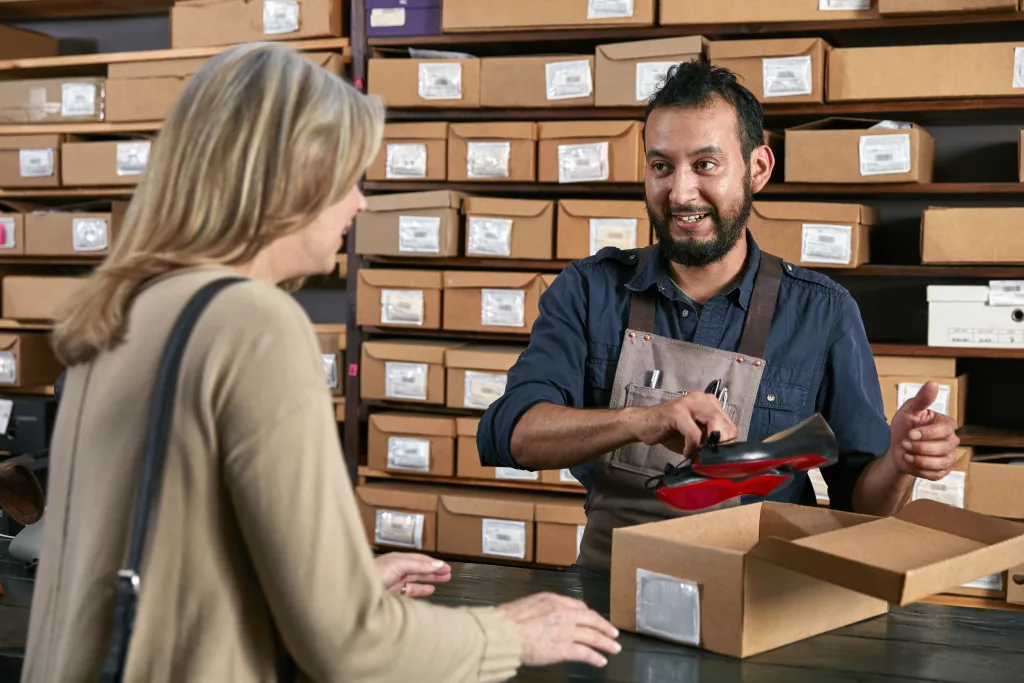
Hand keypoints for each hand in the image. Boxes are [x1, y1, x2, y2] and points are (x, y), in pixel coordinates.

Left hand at [374, 552, 451, 597]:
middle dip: (434, 570)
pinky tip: (429, 590)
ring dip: (430, 579)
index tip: (447, 567)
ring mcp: (394, 583)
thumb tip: (437, 563)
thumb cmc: (373, 574)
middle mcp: (396, 570)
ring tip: (443, 580)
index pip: (420, 560)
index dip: (434, 563)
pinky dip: (421, 590)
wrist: (356, 593)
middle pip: (419, 569)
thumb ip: (418, 565)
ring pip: (416, 580)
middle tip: (448, 574)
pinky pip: (410, 592)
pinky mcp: (392, 596)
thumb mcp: (398, 565)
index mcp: (398, 560)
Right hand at [498, 592, 620, 667]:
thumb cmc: (508, 621)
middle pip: (591, 619)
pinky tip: (600, 661)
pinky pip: (585, 652)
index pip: (578, 606)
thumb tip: (544, 616)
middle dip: (604, 626)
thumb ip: (541, 609)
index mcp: (553, 600)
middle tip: (614, 633)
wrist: (504, 632)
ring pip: (593, 636)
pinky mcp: (564, 648)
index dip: (589, 614)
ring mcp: (566, 630)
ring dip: (606, 642)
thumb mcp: (527, 605)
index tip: (594, 619)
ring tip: (614, 648)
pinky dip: (595, 657)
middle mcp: (563, 613)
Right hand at [630, 393, 737, 455]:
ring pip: (713, 422)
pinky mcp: (677, 412)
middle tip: (711, 457)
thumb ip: (710, 438)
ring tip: (700, 453)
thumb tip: (725, 453)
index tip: (720, 455)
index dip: (728, 441)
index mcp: (708, 402)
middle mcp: (701, 398)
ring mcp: (688, 403)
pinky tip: (686, 452)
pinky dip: (692, 446)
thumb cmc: (669, 431)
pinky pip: (694, 432)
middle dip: (721, 443)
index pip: (729, 423)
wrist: (642, 425)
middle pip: (723, 422)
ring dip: (709, 443)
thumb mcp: (695, 435)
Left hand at [887, 381, 959, 481]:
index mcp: (946, 424)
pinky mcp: (942, 470)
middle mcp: (951, 440)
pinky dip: (921, 470)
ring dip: (919, 459)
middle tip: (905, 444)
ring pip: (941, 462)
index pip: (945, 430)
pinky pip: (936, 474)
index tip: (911, 433)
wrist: (897, 448)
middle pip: (944, 448)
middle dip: (920, 447)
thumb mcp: (909, 410)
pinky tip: (912, 462)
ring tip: (907, 453)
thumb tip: (933, 384)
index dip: (927, 434)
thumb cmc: (904, 427)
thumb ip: (922, 399)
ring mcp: (948, 457)